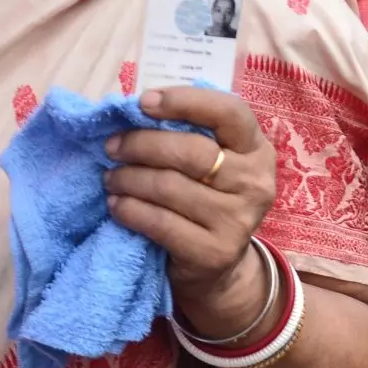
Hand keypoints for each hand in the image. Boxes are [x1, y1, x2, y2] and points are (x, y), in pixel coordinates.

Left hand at [103, 87, 278, 336]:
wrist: (218, 266)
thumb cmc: (205, 198)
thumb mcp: (212, 164)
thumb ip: (188, 134)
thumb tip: (135, 108)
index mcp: (257, 150)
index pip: (229, 112)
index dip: (185, 101)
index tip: (143, 102)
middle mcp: (255, 183)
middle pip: (192, 151)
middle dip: (142, 144)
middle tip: (112, 147)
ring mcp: (238, 220)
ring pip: (169, 187)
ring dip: (129, 179)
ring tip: (110, 178)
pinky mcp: (214, 252)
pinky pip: (160, 223)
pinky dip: (130, 210)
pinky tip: (117, 205)